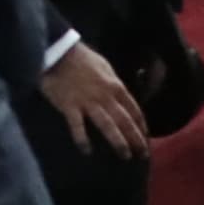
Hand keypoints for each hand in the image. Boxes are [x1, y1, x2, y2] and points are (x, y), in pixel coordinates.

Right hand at [40, 40, 148, 156]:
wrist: (58, 49)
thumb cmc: (81, 57)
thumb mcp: (104, 67)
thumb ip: (113, 84)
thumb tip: (121, 99)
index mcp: (115, 85)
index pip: (134, 109)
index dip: (141, 124)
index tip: (145, 137)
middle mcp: (105, 96)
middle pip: (124, 120)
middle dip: (136, 138)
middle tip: (143, 154)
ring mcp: (87, 102)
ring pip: (107, 125)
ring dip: (118, 142)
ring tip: (125, 155)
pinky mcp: (70, 106)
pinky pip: (78, 126)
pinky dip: (82, 140)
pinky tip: (86, 151)